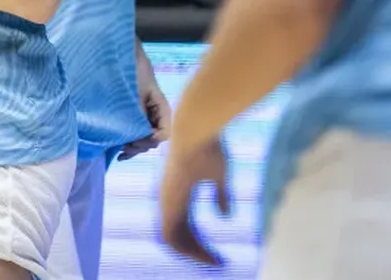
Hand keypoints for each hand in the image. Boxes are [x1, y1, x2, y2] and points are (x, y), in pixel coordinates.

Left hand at [120, 53, 172, 158]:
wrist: (122, 54)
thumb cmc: (132, 69)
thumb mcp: (135, 91)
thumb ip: (138, 112)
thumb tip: (138, 134)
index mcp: (162, 108)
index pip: (164, 133)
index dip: (150, 140)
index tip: (134, 141)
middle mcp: (157, 116)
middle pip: (154, 140)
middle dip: (140, 146)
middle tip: (123, 148)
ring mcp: (146, 117)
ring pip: (145, 140)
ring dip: (134, 147)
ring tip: (120, 151)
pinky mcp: (135, 117)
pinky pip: (137, 134)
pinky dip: (130, 143)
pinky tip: (120, 150)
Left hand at [159, 136, 230, 266]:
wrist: (196, 127)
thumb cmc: (209, 145)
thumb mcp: (219, 175)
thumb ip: (220, 195)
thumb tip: (224, 216)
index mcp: (178, 192)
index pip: (184, 226)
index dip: (199, 243)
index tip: (218, 255)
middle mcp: (168, 198)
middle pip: (177, 235)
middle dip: (197, 252)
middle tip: (218, 262)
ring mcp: (165, 199)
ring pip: (171, 239)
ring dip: (193, 253)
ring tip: (214, 261)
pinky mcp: (167, 199)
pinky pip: (169, 234)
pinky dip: (186, 248)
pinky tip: (205, 254)